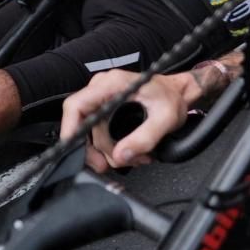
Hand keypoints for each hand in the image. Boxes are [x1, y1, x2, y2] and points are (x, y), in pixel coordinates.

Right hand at [60, 69, 193, 172]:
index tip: (74, 150)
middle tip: (108, 165)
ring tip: (133, 157)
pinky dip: (110, 145)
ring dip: (108, 150)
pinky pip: (98, 130)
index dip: (70, 129)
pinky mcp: (106, 107)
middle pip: (80, 123)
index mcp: (113, 84)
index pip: (76, 105)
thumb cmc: (173, 98)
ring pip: (91, 132)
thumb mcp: (166, 119)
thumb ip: (144, 138)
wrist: (179, 93)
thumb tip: (120, 156)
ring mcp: (103, 97)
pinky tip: (128, 150)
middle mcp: (103, 88)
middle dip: (94, 149)